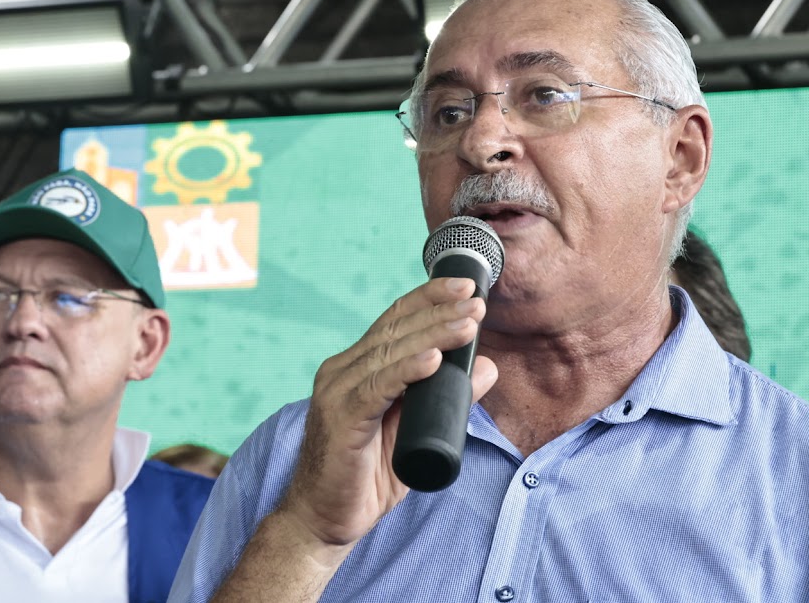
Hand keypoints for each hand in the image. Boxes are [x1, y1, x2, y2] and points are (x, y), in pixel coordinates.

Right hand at [278, 277, 497, 551]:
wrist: (321, 521)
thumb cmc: (364, 478)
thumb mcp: (416, 431)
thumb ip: (447, 399)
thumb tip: (487, 366)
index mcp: (354, 369)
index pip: (393, 321)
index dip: (428, 300)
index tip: (465, 286)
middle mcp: (340, 372)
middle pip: (394, 329)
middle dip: (438, 310)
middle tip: (476, 299)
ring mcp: (336, 393)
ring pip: (390, 353)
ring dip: (434, 335)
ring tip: (468, 323)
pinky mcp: (340, 419)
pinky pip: (378, 388)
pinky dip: (407, 370)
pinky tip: (433, 359)